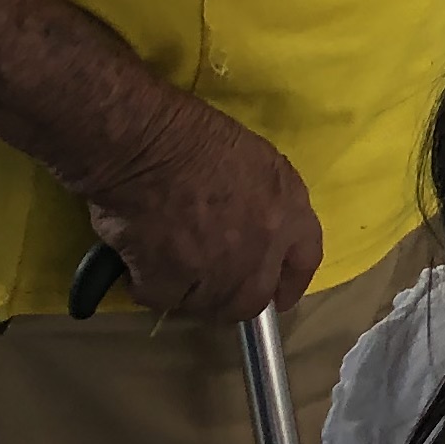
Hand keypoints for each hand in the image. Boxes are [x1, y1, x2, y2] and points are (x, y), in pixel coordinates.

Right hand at [76, 94, 322, 320]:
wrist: (149, 146)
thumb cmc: (199, 138)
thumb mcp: (258, 164)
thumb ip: (267, 205)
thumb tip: (251, 231)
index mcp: (289, 212)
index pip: (305, 261)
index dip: (289, 282)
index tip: (278, 296)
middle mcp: (262, 249)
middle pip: (253, 299)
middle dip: (233, 299)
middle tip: (210, 288)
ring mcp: (219, 272)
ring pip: (208, 305)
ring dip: (190, 294)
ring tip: (169, 268)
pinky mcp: (173, 284)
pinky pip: (163, 300)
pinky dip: (148, 286)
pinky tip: (140, 261)